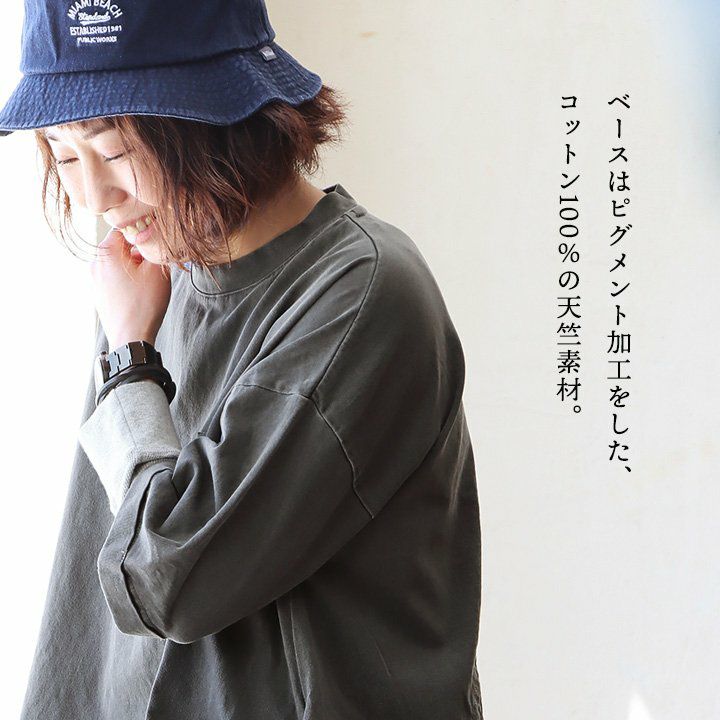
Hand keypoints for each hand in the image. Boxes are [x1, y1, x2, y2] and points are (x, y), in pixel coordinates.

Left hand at [90, 228, 170, 350]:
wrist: (131, 338)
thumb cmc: (144, 304)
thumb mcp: (157, 270)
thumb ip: (154, 248)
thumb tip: (153, 239)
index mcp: (107, 252)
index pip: (126, 228)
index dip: (143, 233)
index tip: (156, 244)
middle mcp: (96, 263)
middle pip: (122, 247)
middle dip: (140, 253)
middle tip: (156, 266)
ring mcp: (96, 280)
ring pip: (120, 263)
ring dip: (136, 268)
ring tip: (150, 283)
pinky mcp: (100, 294)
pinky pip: (116, 278)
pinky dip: (129, 281)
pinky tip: (141, 294)